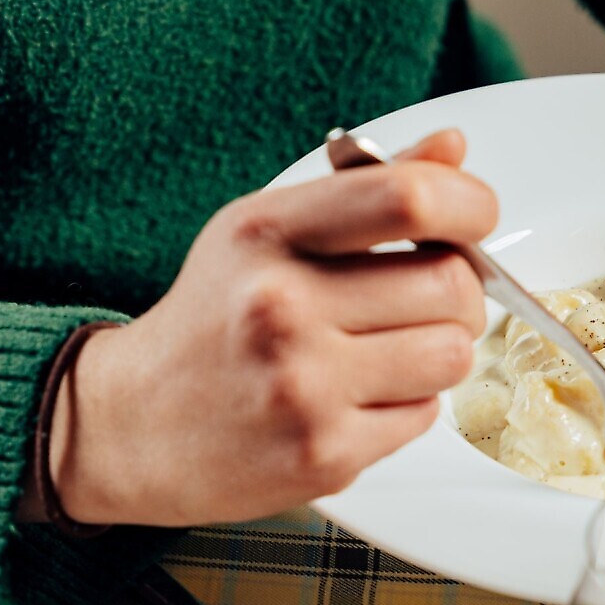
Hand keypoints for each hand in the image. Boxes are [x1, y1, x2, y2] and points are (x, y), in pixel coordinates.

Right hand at [44, 130, 497, 526]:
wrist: (131, 424)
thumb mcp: (266, 233)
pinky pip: (425, 416)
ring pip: (452, 354)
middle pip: (450, 283)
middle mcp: (281, 306)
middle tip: (431, 297)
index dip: (468, 204)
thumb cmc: (213, 320)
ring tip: (392, 350)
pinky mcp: (324, 454)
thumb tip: (453, 149)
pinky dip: (409, 405)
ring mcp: (303, 386)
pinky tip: (358, 397)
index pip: (407, 198)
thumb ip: (364, 191)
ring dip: (441, 351)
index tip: (473, 216)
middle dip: (461, 289)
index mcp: (266, 233)